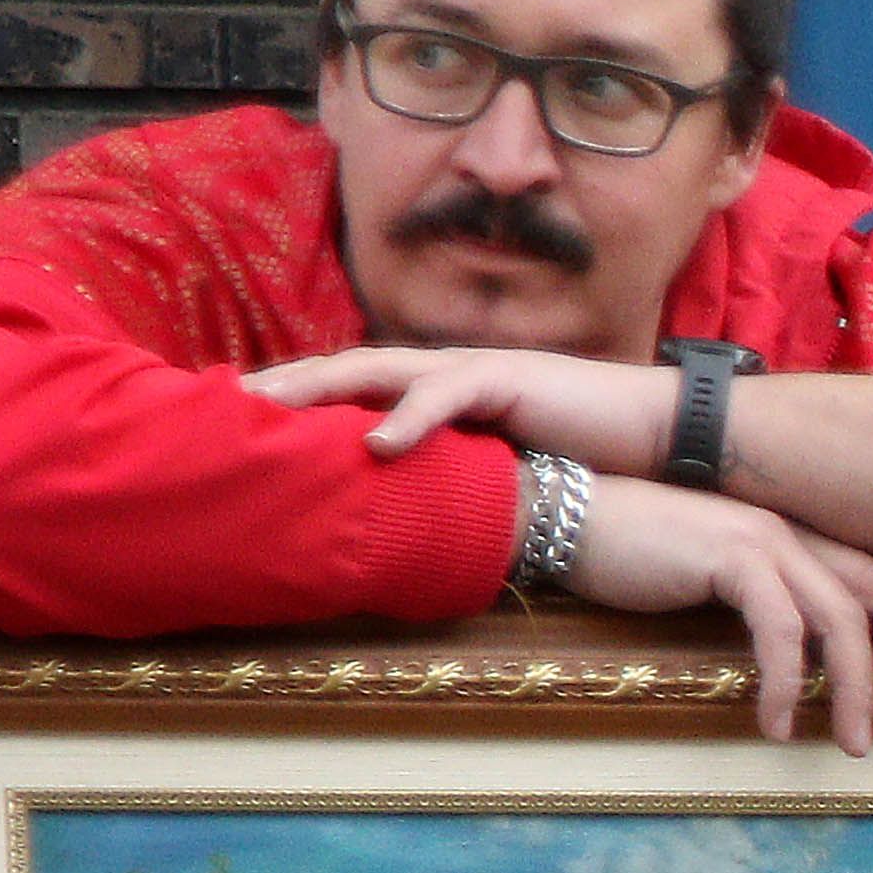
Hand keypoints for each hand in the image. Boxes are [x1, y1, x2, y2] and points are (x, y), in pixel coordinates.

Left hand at [249, 341, 679, 474]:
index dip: (297, 398)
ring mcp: (473, 370)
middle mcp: (443, 371)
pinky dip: (410, 417)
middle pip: (345, 368)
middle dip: (284, 382)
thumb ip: (446, 472)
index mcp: (435, 390)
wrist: (650, 426)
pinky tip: (377, 441)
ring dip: (320, 386)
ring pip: (378, 368)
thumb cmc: (579, 449)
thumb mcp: (494, 465)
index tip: (240, 416)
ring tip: (268, 406)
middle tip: (222, 400)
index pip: (352, 387)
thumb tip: (401, 505)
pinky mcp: (508, 380)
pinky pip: (448, 395)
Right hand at [559, 473, 872, 751]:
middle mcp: (790, 532)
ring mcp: (763, 538)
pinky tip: (778, 724)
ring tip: (857, 745)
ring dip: (854, 688)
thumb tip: (791, 655)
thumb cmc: (630, 552)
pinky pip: (779, 627)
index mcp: (792, 536)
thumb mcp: (710, 580)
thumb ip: (758, 604)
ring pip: (840, 618)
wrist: (565, 513)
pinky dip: (786, 680)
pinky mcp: (731, 555)